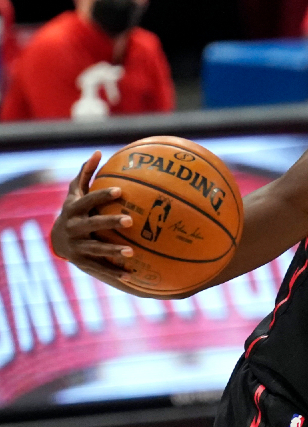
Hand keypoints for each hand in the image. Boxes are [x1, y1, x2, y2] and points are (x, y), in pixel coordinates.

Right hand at [50, 152, 133, 282]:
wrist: (57, 240)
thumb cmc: (74, 211)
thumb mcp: (75, 194)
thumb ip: (85, 174)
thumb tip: (98, 152)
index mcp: (73, 210)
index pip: (88, 200)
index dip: (102, 195)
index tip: (120, 191)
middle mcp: (73, 228)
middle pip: (92, 224)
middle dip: (110, 222)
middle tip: (131, 220)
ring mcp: (77, 246)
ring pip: (96, 249)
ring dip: (113, 250)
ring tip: (131, 252)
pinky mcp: (83, 262)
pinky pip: (100, 268)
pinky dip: (114, 272)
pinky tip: (131, 275)